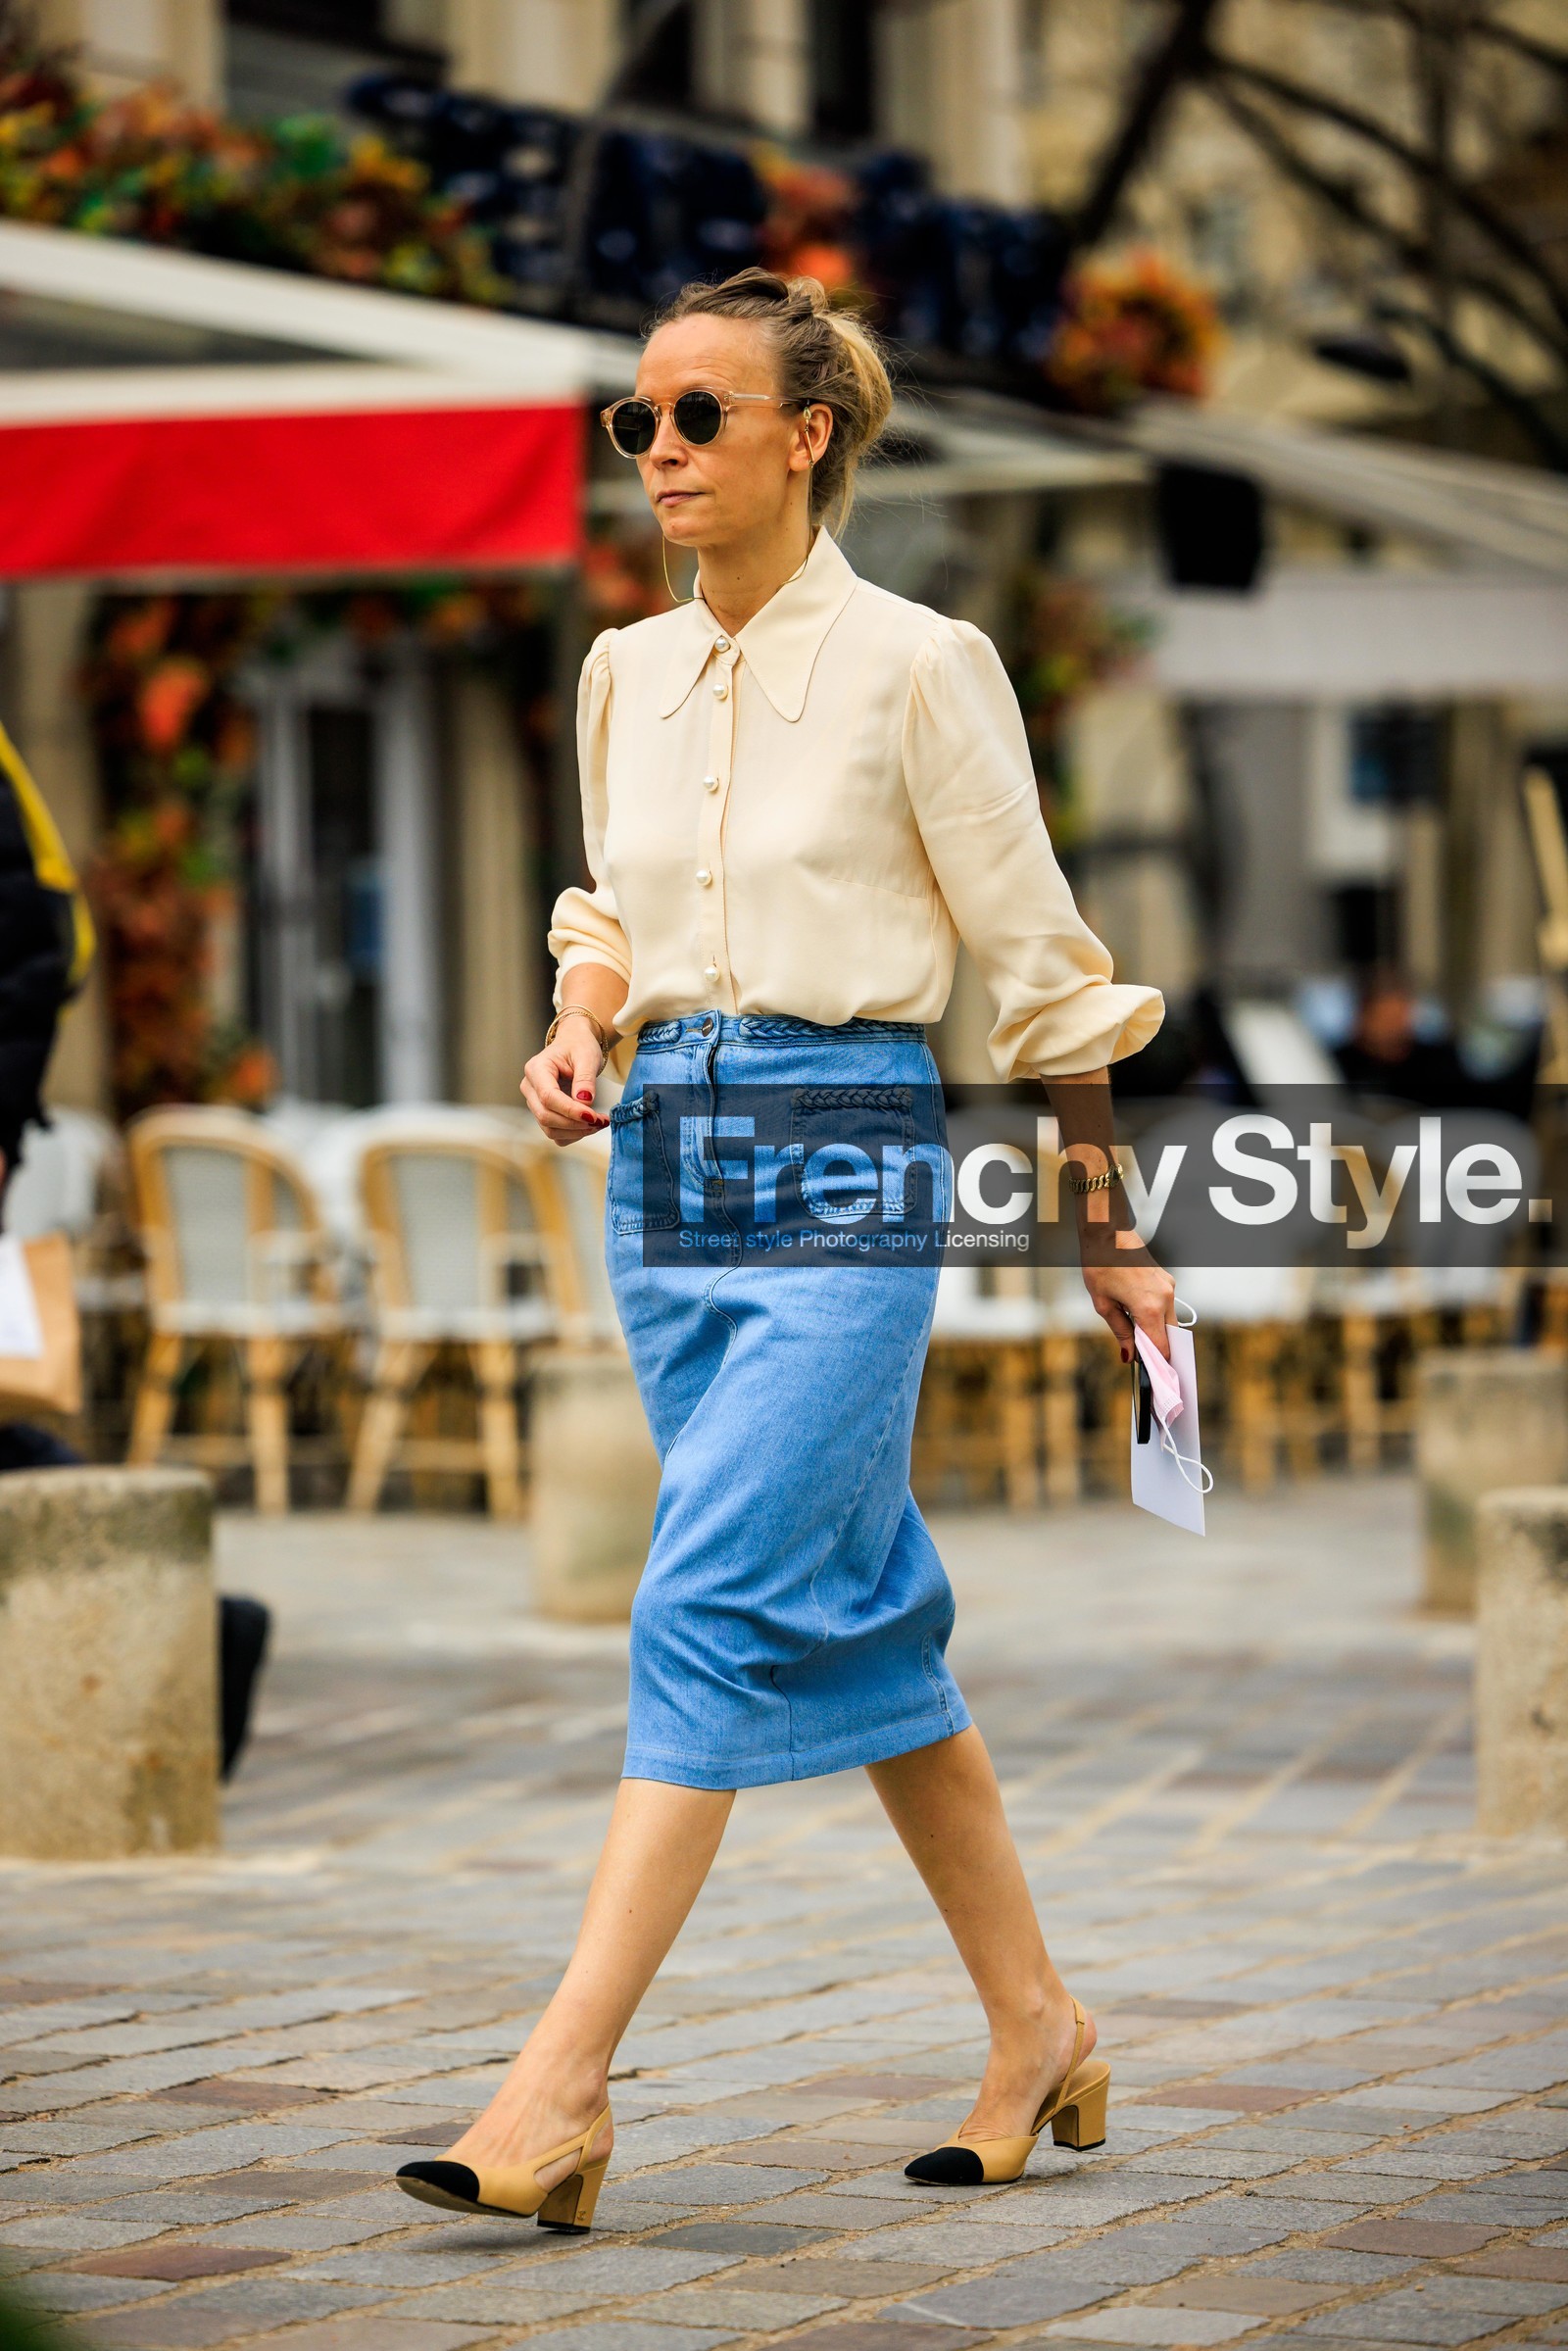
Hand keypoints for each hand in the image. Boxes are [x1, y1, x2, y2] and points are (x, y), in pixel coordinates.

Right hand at [522, 1018, 610, 1145]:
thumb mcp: (587, 1056)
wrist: (574, 1045)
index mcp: (536, 1069)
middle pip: (546, 1116)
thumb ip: (585, 1079)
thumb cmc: (579, 1047)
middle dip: (575, 1124)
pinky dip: (573, 1134)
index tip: (594, 1117)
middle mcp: (529, 1087)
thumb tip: (585, 1102)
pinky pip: (555, 1133)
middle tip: (602, 1121)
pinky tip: (590, 1125)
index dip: (570, 1110)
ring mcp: (534, 1102)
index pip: (548, 1097)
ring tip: (600, 1122)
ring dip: (576, 1132)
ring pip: (550, 1129)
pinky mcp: (543, 1113)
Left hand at [1082, 1260, 1175, 1364]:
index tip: (1150, 1373)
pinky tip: (1137, 1314)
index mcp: (1149, 1307)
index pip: (1161, 1346)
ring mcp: (1168, 1287)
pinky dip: (1156, 1315)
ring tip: (1135, 1334)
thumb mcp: (1104, 1304)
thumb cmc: (1100, 1265)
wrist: (1107, 1233)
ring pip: (1169, 1320)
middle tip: (1141, 1357)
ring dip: (1155, 1330)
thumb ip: (1121, 1332)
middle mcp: (1165, 1297)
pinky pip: (1166, 1306)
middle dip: (1157, 1347)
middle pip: (1169, 1335)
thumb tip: (1130, 1356)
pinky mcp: (1167, 1280)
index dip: (1156, 1362)